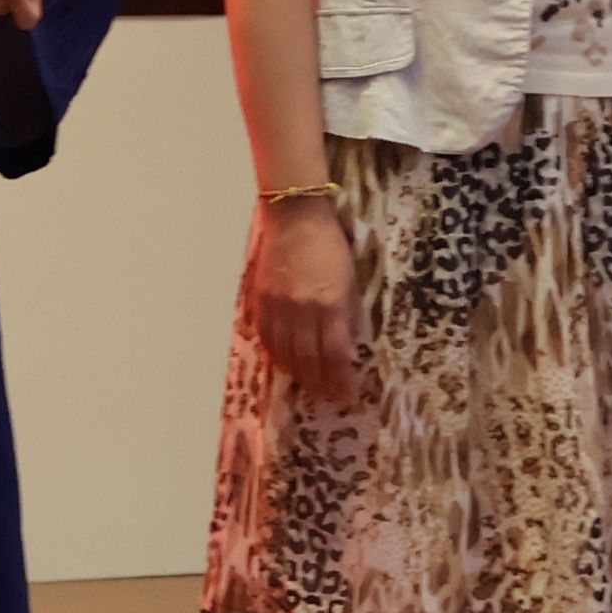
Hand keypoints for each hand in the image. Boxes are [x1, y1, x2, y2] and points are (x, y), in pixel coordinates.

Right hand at [248, 193, 363, 404]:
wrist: (294, 216)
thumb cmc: (331, 245)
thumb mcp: (350, 280)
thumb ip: (348, 315)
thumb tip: (348, 348)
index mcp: (329, 304)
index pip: (335, 354)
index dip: (342, 379)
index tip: (349, 394)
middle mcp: (301, 309)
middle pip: (308, 358)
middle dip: (320, 382)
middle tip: (329, 397)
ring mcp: (277, 305)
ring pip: (285, 351)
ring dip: (298, 373)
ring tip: (309, 387)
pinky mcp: (260, 298)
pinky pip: (266, 336)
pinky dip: (276, 355)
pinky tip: (284, 363)